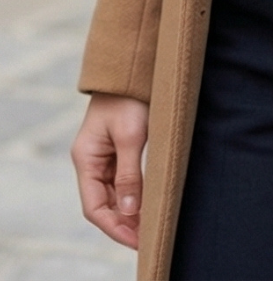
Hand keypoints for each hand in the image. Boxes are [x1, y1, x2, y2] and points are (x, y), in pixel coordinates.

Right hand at [72, 93, 148, 249]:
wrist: (134, 67)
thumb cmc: (130, 98)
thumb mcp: (131, 135)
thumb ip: (129, 173)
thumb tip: (130, 210)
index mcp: (86, 159)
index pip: (95, 207)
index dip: (114, 227)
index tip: (136, 240)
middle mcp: (91, 161)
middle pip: (104, 203)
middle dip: (124, 223)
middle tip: (148, 238)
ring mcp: (104, 156)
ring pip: (115, 193)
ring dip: (130, 211)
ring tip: (151, 226)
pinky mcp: (118, 148)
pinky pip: (123, 180)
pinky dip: (135, 194)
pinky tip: (149, 203)